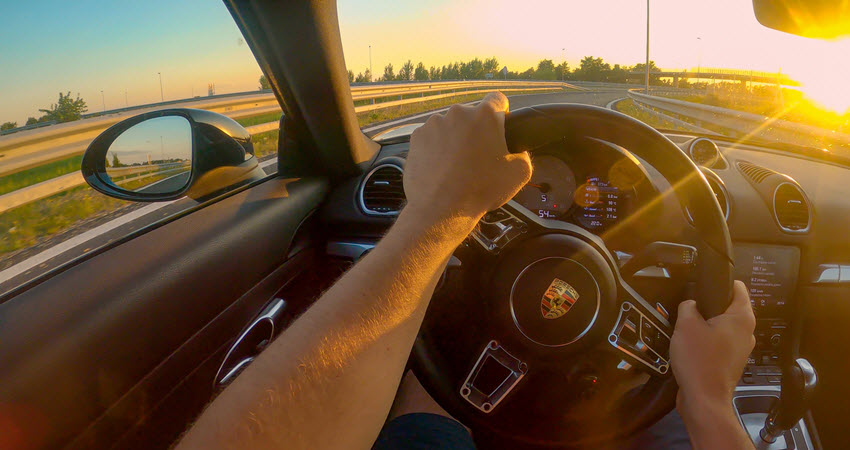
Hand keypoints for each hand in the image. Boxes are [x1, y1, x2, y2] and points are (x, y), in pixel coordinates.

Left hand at [403, 92, 531, 224]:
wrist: (441, 208)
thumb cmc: (482, 190)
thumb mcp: (520, 173)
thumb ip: (522, 153)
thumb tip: (516, 150)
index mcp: (484, 115)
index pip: (497, 99)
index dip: (500, 113)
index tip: (498, 128)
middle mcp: (457, 112)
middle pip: (471, 115)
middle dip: (475, 130)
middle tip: (477, 156)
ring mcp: (433, 123)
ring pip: (449, 126)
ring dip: (454, 138)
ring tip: (456, 165)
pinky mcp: (416, 137)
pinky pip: (431, 137)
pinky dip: (435, 148)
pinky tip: (440, 168)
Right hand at [671, 280, 754, 410]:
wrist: (704, 399)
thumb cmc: (699, 359)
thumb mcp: (686, 325)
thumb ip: (688, 306)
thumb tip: (691, 305)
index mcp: (742, 318)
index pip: (739, 288)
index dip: (721, 282)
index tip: (703, 284)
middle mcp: (747, 332)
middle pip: (729, 308)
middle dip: (710, 306)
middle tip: (689, 309)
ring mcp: (741, 349)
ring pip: (723, 327)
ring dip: (707, 326)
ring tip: (687, 329)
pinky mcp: (732, 363)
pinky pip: (720, 344)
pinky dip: (708, 342)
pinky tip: (691, 347)